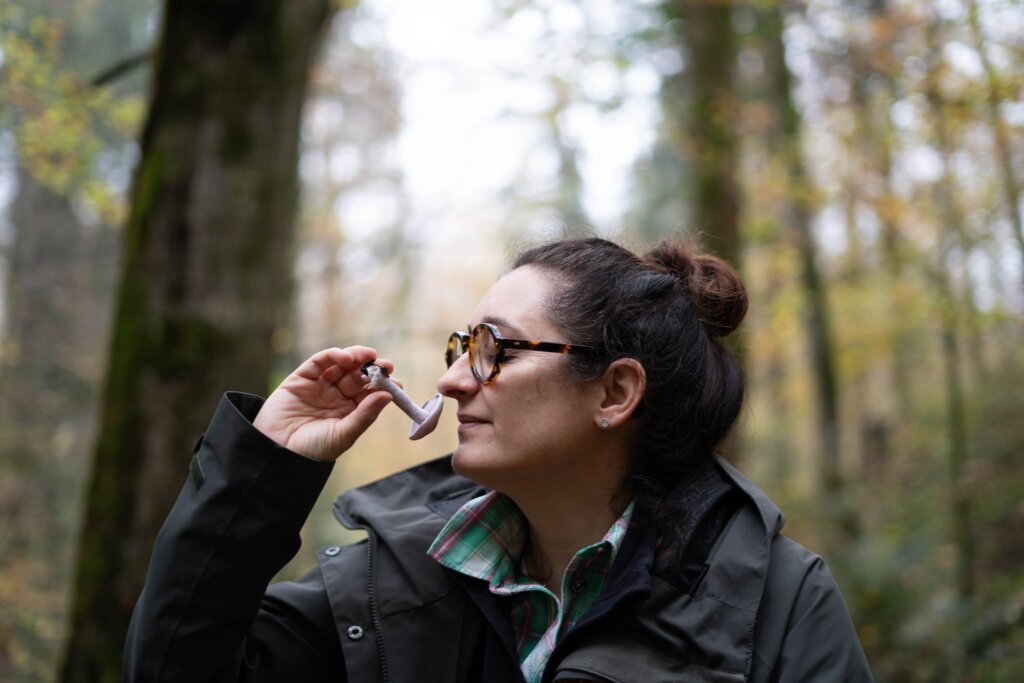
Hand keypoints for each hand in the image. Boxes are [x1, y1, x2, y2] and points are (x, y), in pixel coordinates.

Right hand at [253, 346, 393, 461]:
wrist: (275, 451)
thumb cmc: (312, 449)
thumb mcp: (343, 434)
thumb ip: (364, 415)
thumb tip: (388, 396)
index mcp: (349, 412)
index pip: (370, 393)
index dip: (383, 385)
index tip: (395, 381)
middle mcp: (336, 396)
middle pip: (358, 376)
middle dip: (373, 369)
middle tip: (385, 365)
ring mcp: (319, 385)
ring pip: (341, 365)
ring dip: (356, 357)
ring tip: (368, 356)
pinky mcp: (301, 377)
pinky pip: (320, 362)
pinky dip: (333, 355)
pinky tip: (346, 357)